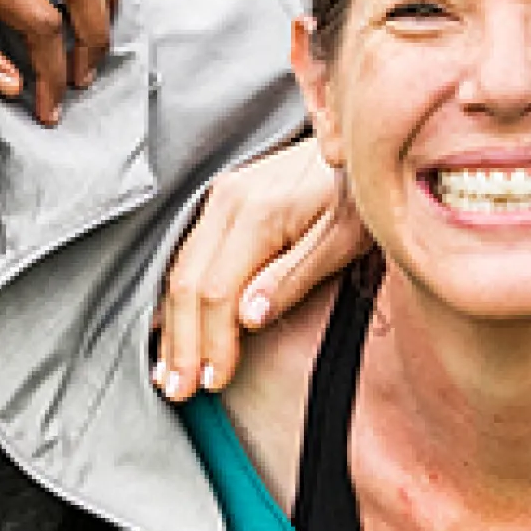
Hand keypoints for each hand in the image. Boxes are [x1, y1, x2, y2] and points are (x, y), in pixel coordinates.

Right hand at [155, 138, 364, 400]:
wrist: (361, 140)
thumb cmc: (359, 193)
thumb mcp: (344, 237)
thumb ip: (295, 277)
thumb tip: (248, 317)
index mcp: (255, 213)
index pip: (217, 292)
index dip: (212, 342)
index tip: (212, 381)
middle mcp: (226, 202)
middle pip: (187, 284)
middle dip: (181, 343)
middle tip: (179, 389)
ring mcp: (220, 199)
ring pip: (180, 271)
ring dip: (172, 326)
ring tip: (169, 371)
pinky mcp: (222, 202)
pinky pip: (189, 256)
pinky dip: (178, 298)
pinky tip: (170, 326)